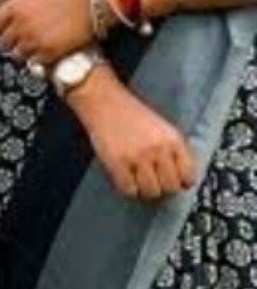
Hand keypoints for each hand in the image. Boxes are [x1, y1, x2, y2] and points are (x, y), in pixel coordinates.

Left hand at [0, 0, 92, 66]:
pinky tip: (45, 53)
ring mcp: (35, 40)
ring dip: (23, 52)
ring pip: (18, 54)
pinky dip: (37, 60)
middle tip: (19, 40)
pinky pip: (35, 63)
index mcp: (16, 6)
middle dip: (10, 41)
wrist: (97, 0)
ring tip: (33, 47)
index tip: (6, 28)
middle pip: (4, 42)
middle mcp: (21, 25)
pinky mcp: (52, 52)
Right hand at [70, 71, 194, 200]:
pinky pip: (129, 189)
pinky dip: (126, 186)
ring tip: (136, 177)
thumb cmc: (129, 111)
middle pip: (171, 187)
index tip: (173, 179)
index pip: (189, 176)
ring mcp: (138, 156)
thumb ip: (173, 150)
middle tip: (152, 178)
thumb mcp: (161, 127)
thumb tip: (179, 179)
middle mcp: (158, 149)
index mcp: (173, 139)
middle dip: (161, 185)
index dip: (180, 180)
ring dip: (144, 188)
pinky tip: (123, 175)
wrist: (100, 97)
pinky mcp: (117, 162)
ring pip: (151, 191)